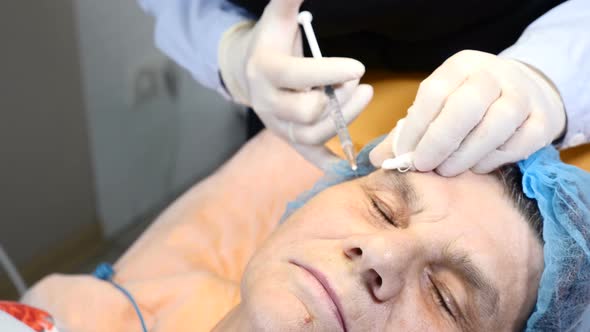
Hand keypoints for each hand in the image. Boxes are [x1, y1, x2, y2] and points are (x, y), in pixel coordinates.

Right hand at [218, 0, 372, 169]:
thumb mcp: (276, 17)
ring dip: (344, 119)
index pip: (296, 76)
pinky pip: (309, 156)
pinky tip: (350, 161)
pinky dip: (330, 162)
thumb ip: (287, 0)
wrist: (247, 71)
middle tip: (356, 81)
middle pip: (306, 111)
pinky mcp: (289, 139)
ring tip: (362, 96)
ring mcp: (278, 124)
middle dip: (338, 98)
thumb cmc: (270, 41)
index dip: (328, 73)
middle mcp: (268, 103)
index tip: (359, 67)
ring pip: (313, 134)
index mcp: (265, 70)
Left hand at [370, 50, 564, 175]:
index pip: (435, 92)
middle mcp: (493, 74)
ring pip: (496, 124)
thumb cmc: (465, 107)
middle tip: (425, 166)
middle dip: (441, 141)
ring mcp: (522, 95)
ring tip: (448, 170)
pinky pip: (518, 144)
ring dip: (467, 154)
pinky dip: (494, 159)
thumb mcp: (436, 109)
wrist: (522, 94)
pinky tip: (477, 166)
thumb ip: (407, 134)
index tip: (405, 154)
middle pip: (467, 105)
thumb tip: (377, 161)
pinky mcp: (542, 120)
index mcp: (460, 66)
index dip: (417, 127)